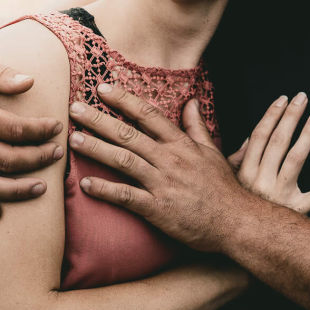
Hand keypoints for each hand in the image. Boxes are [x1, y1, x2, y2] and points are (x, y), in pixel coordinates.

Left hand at [68, 84, 260, 251]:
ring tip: (73, 139)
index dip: (123, 100)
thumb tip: (191, 101)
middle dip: (99, 120)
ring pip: (123, 160)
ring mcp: (162, 184)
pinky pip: (126, 197)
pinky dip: (105, 190)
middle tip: (74, 108)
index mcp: (181, 144)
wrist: (235, 221)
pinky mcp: (157, 209)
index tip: (102, 88)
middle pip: (128, 134)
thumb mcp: (212, 151)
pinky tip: (86, 184)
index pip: (148, 115)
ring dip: (96, 149)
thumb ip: (197, 126)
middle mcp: (169, 159)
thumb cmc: (223, 187)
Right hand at [233, 93, 309, 213]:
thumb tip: (249, 137)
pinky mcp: (297, 212)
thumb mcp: (230, 184)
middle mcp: (261, 183)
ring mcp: (281, 197)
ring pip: (296, 160)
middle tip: (303, 98)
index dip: (271, 116)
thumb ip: (236, 161)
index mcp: (244, 173)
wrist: (246, 244)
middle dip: (290, 117)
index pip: (259, 137)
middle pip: (278, 142)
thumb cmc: (238, 209)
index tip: (283, 99)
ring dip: (308, 136)